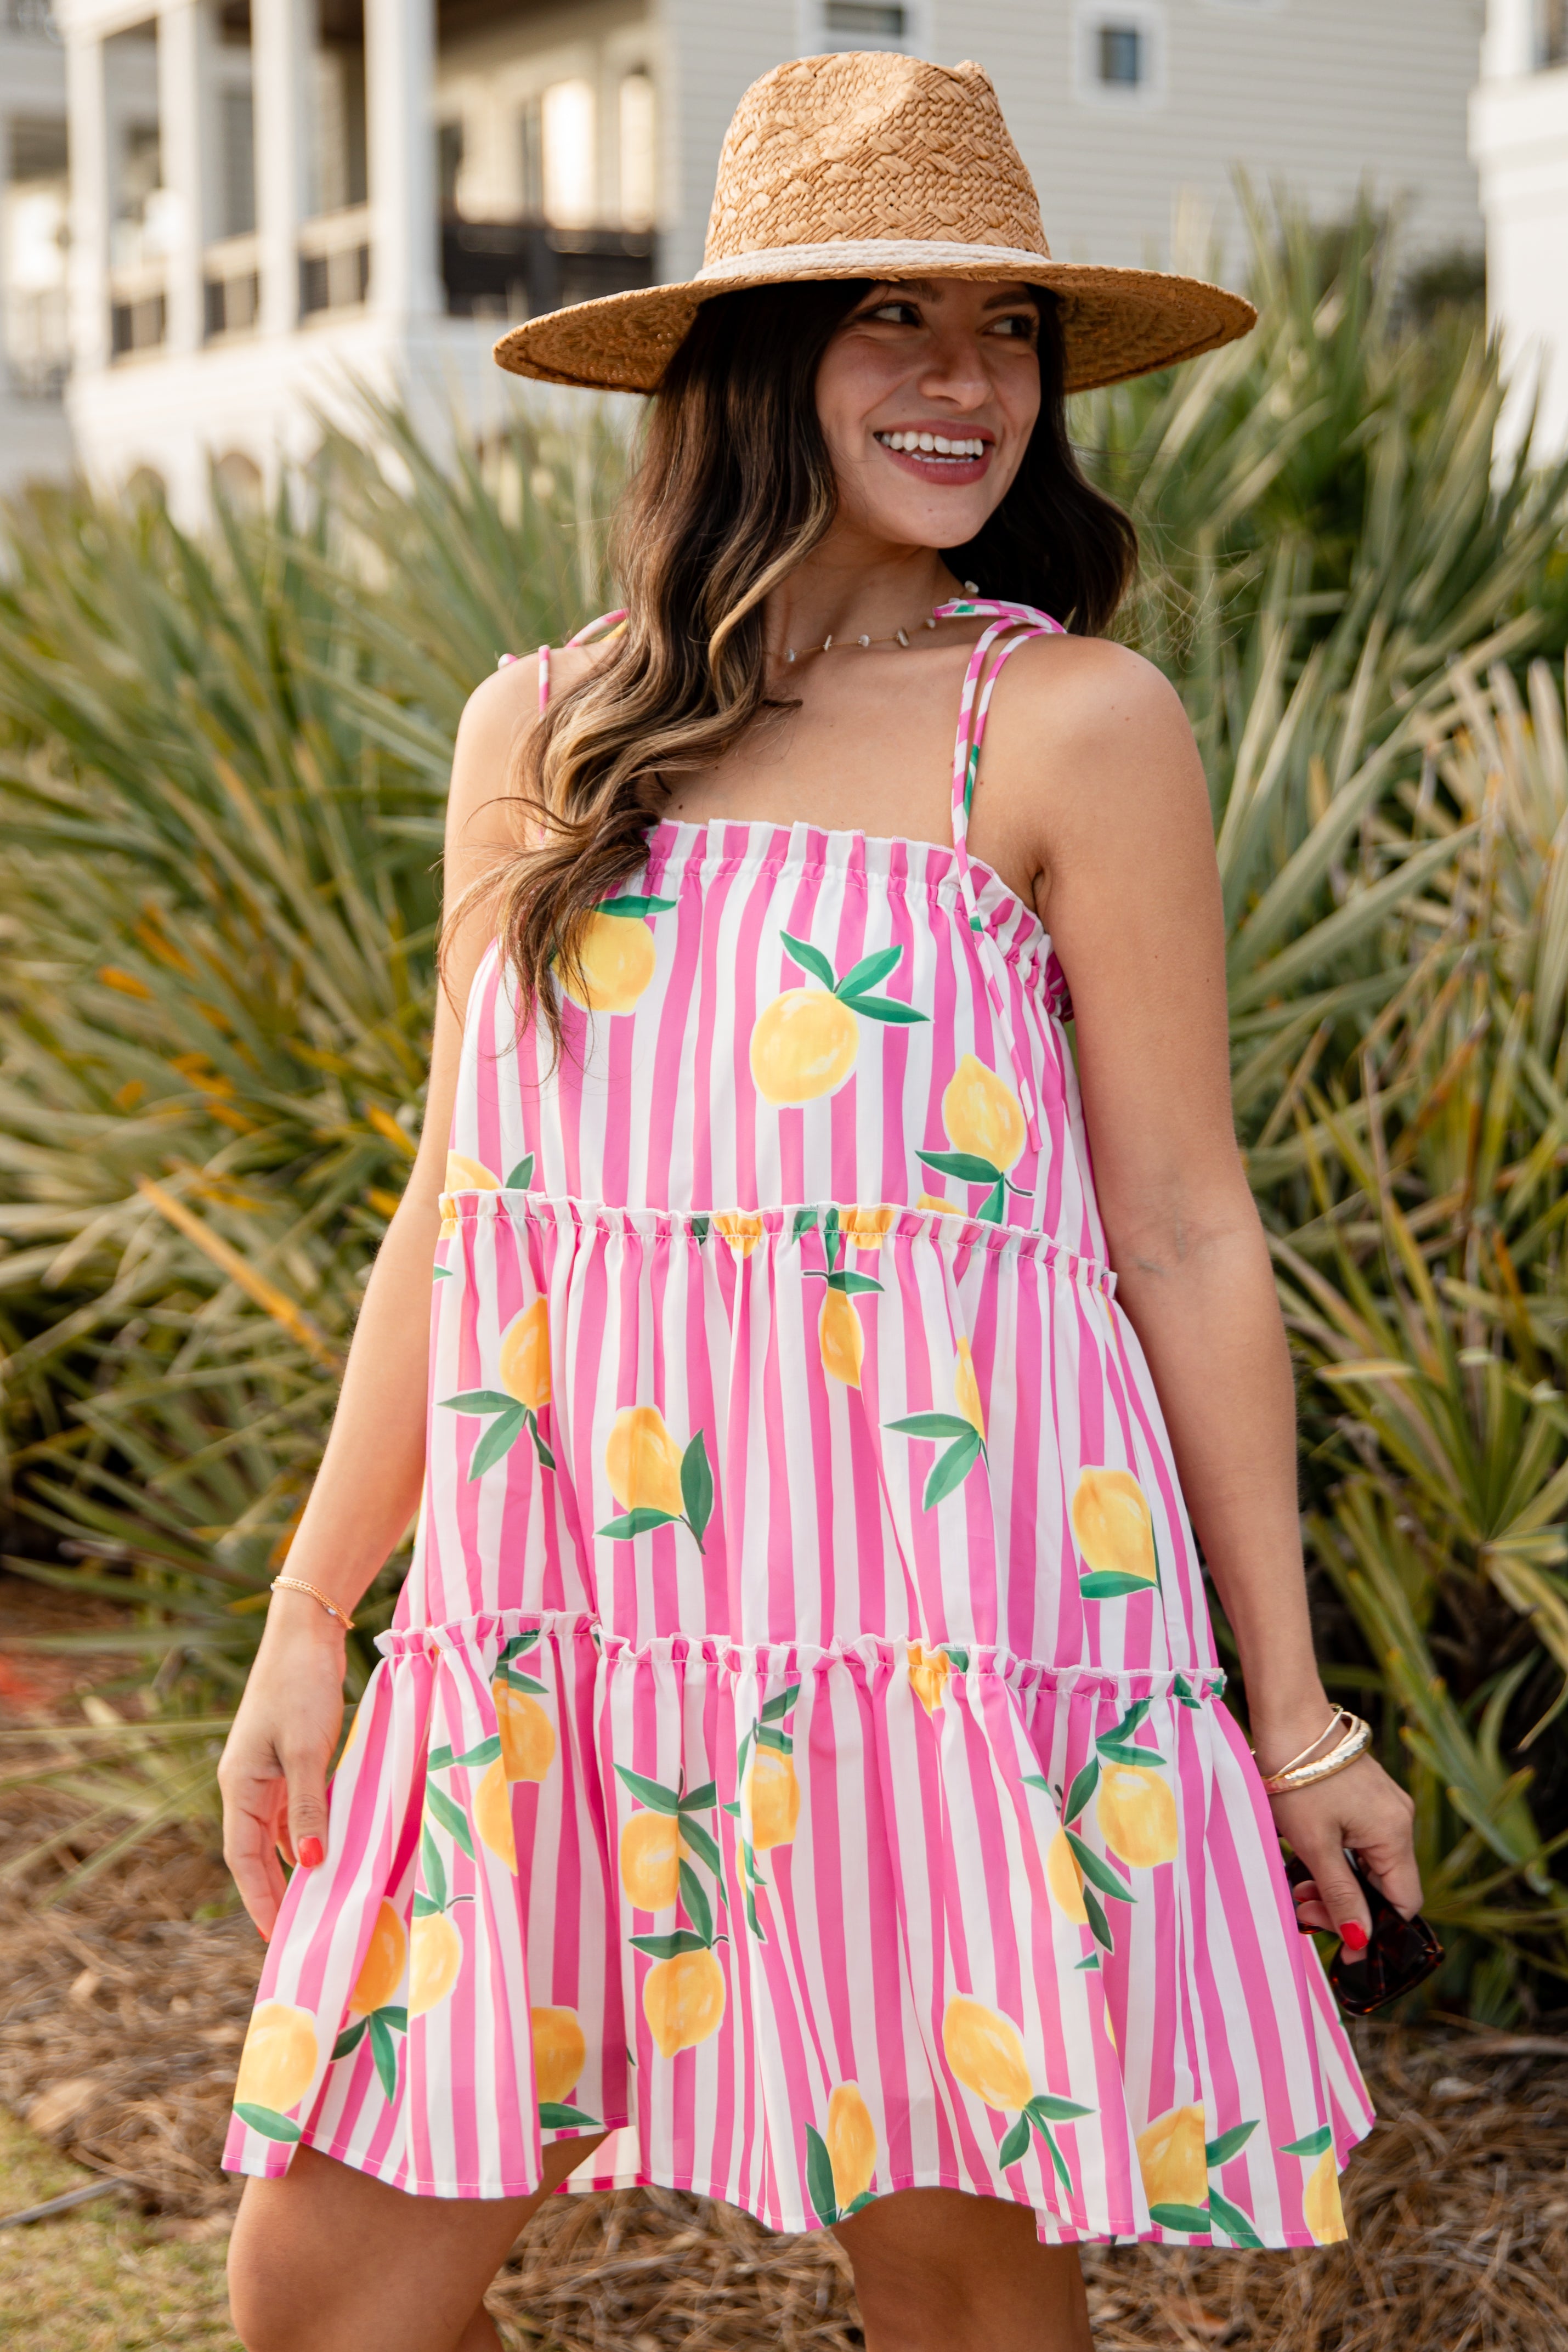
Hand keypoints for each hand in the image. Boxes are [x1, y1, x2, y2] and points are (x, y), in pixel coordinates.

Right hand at [218, 1590, 347, 1939]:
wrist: (305, 1634)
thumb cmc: (301, 1687)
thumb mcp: (305, 1750)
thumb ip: (307, 1807)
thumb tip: (309, 1865)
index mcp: (239, 1785)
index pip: (242, 1857)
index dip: (259, 1898)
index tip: (276, 1937)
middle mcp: (247, 1784)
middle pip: (255, 1852)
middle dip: (273, 1892)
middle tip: (297, 1933)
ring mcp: (266, 1772)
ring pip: (274, 1834)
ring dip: (291, 1866)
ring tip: (316, 1902)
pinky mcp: (289, 1759)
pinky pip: (293, 1811)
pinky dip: (306, 1835)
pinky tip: (327, 1851)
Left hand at [1268, 1751, 1420, 1944]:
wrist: (1287, 1718)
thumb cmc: (1298, 1779)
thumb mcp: (1314, 1844)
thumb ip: (1340, 1893)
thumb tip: (1361, 1941)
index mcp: (1394, 1833)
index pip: (1402, 1902)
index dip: (1375, 1931)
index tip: (1344, 1948)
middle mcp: (1398, 1820)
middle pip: (1384, 1886)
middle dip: (1347, 1907)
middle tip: (1305, 1909)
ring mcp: (1383, 1807)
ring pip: (1369, 1866)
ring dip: (1336, 1884)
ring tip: (1299, 1890)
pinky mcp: (1365, 1797)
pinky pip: (1360, 1843)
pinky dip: (1336, 1860)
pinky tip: (1307, 1864)